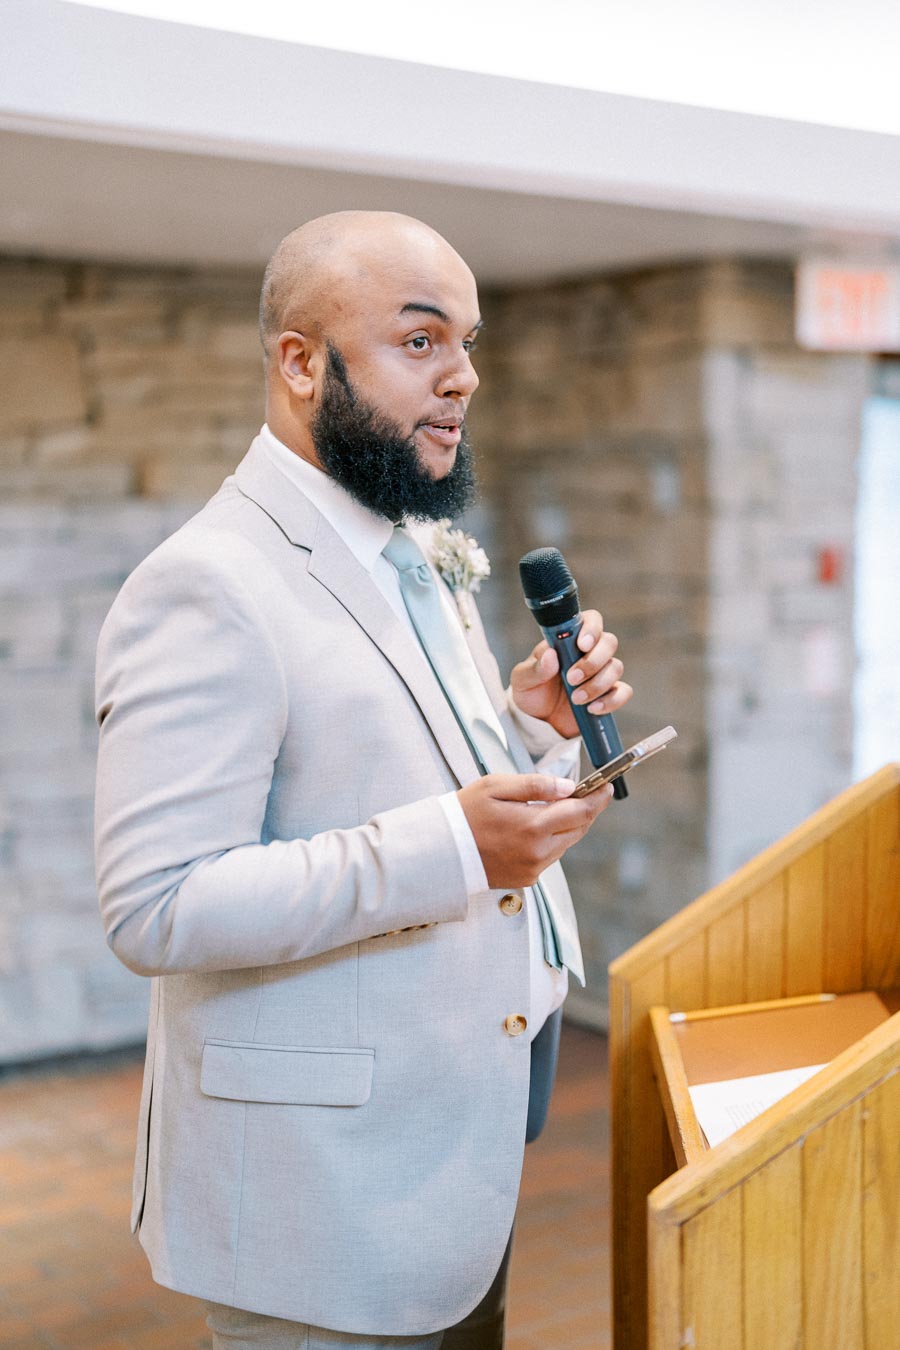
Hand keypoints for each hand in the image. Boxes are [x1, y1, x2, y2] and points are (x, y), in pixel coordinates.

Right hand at [457, 773, 613, 888]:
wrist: (441, 851)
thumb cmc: (465, 813)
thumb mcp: (496, 786)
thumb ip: (535, 785)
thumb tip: (568, 787)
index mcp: (533, 826)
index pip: (581, 811)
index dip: (598, 798)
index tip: (607, 787)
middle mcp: (539, 852)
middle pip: (579, 829)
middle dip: (584, 810)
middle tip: (583, 792)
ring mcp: (534, 869)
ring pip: (566, 843)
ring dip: (567, 825)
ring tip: (553, 808)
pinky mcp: (527, 879)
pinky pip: (550, 856)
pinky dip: (551, 841)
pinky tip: (533, 829)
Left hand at [509, 610, 632, 738]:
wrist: (538, 721)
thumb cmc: (531, 692)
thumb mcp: (522, 679)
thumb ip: (535, 668)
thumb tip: (550, 656)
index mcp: (569, 640)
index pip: (591, 620)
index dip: (592, 628)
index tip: (582, 645)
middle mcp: (589, 653)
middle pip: (609, 642)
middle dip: (593, 661)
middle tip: (572, 678)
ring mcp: (601, 673)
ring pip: (616, 667)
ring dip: (597, 684)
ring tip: (575, 698)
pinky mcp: (608, 694)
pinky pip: (623, 692)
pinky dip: (611, 700)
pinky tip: (592, 708)